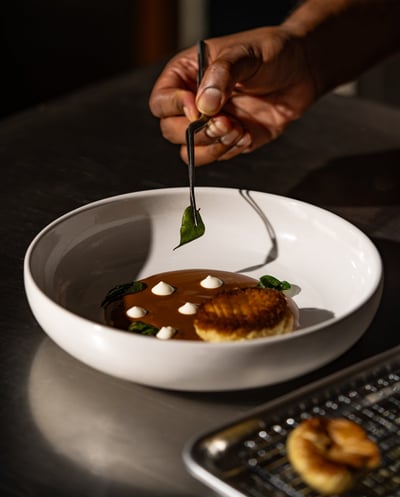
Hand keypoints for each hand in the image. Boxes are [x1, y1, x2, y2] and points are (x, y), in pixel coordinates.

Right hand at [149, 26, 317, 165]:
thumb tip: (204, 104)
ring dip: (213, 145)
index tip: (197, 108)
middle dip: (198, 131)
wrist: (302, 71)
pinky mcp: (228, 140)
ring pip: (190, 151)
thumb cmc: (273, 53)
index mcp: (187, 75)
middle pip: (172, 131)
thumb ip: (222, 75)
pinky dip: (229, 150)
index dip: (174, 108)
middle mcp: (194, 102)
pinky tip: (247, 133)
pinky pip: (216, 156)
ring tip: (238, 128)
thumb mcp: (245, 53)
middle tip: (224, 120)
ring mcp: (210, 124)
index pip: (161, 101)